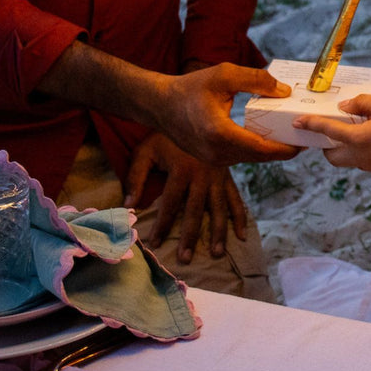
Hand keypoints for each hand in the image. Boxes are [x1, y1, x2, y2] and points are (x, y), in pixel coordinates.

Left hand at [124, 133, 248, 262]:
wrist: (192, 112)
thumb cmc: (163, 136)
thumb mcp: (145, 151)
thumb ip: (135, 177)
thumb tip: (128, 205)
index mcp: (182, 169)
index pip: (170, 203)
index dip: (162, 225)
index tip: (156, 245)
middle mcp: (202, 174)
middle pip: (196, 210)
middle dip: (191, 235)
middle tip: (186, 258)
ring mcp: (218, 175)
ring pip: (219, 207)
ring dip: (219, 231)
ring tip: (217, 253)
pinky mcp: (228, 175)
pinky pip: (236, 198)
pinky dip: (240, 216)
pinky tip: (242, 235)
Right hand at [157, 63, 299, 166]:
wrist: (160, 104)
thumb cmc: (191, 87)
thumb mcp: (225, 74)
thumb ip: (256, 80)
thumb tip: (284, 91)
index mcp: (220, 133)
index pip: (262, 148)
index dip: (287, 148)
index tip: (305, 142)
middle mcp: (217, 152)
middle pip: (261, 157)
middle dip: (284, 149)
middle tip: (306, 138)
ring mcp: (213, 159)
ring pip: (252, 159)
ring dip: (272, 151)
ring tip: (292, 136)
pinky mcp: (212, 159)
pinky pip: (241, 157)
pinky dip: (258, 149)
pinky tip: (270, 137)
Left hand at [292, 94, 370, 174]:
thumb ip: (363, 103)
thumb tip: (345, 106)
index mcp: (358, 139)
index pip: (327, 131)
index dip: (311, 124)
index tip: (298, 123)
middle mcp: (361, 157)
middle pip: (332, 157)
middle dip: (326, 145)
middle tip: (330, 129)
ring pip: (349, 160)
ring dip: (345, 148)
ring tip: (356, 129)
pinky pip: (365, 161)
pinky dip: (362, 151)